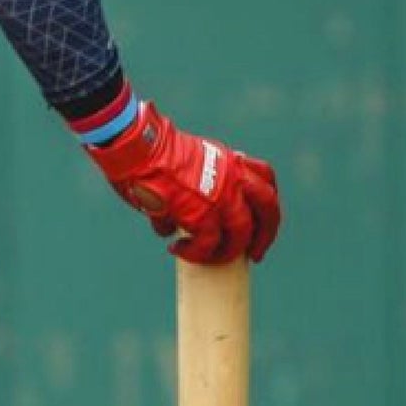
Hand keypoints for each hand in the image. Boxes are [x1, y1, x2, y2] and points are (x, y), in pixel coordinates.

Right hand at [84, 99, 280, 264]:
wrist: (137, 148)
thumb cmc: (149, 151)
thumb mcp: (186, 158)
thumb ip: (195, 181)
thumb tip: (181, 210)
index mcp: (229, 161)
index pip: (265, 179)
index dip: (265, 204)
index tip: (258, 219)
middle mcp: (233, 178)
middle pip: (268, 209)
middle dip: (265, 235)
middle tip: (256, 254)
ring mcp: (221, 197)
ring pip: (241, 234)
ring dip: (227, 251)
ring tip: (209, 257)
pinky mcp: (201, 215)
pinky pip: (208, 245)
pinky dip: (195, 253)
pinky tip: (177, 250)